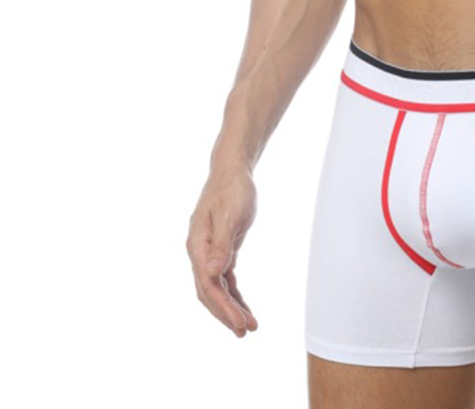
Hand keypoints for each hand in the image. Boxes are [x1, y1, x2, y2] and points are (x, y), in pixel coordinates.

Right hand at [186, 166, 258, 336]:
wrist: (231, 171)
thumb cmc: (233, 189)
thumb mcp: (232, 215)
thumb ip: (223, 244)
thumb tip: (212, 272)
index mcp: (198, 245)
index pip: (208, 285)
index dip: (223, 307)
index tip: (241, 323)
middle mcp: (199, 252)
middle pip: (209, 292)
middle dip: (226, 313)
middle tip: (247, 331)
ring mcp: (208, 252)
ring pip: (216, 288)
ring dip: (230, 307)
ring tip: (249, 326)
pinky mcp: (220, 250)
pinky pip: (224, 278)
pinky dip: (233, 293)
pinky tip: (243, 306)